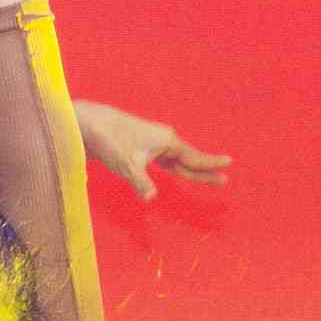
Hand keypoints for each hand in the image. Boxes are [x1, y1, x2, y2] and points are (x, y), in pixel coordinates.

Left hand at [76, 98, 233, 196]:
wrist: (90, 123)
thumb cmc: (111, 141)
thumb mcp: (127, 166)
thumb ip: (141, 183)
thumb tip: (150, 197)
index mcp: (167, 141)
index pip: (195, 157)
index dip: (211, 164)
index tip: (229, 163)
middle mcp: (164, 140)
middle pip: (189, 160)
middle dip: (206, 171)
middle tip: (224, 180)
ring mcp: (153, 143)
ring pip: (177, 161)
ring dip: (191, 170)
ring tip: (208, 177)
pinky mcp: (142, 147)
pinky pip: (164, 160)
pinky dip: (173, 168)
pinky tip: (178, 170)